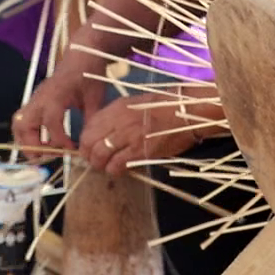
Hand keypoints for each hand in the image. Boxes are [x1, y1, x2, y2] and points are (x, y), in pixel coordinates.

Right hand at [11, 59, 106, 150]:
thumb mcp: (95, 98)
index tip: (71, 150)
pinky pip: (23, 119)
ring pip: (18, 122)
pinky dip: (28, 134)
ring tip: (41, 155)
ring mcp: (35, 99)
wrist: (82, 55)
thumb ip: (90, 120)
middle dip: (31, 144)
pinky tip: (43, 143)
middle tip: (46, 158)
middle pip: (23, 124)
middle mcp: (40, 98)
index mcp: (57, 95)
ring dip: (25, 141)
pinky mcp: (35, 101)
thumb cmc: (89, 75)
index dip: (59, 139)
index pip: (51, 122)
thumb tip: (87, 143)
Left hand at [77, 92, 200, 175]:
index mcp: (117, 107)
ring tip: (106, 167)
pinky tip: (120, 169)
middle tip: (96, 161)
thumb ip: (119, 117)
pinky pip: (116, 165)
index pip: (88, 126)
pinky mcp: (139, 150)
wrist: (188, 110)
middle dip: (88, 155)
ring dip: (99, 165)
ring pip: (99, 155)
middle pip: (89, 142)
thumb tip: (106, 133)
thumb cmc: (167, 107)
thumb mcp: (137, 103)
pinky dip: (114, 170)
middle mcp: (118, 120)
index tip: (90, 147)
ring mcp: (128, 135)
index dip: (86, 140)